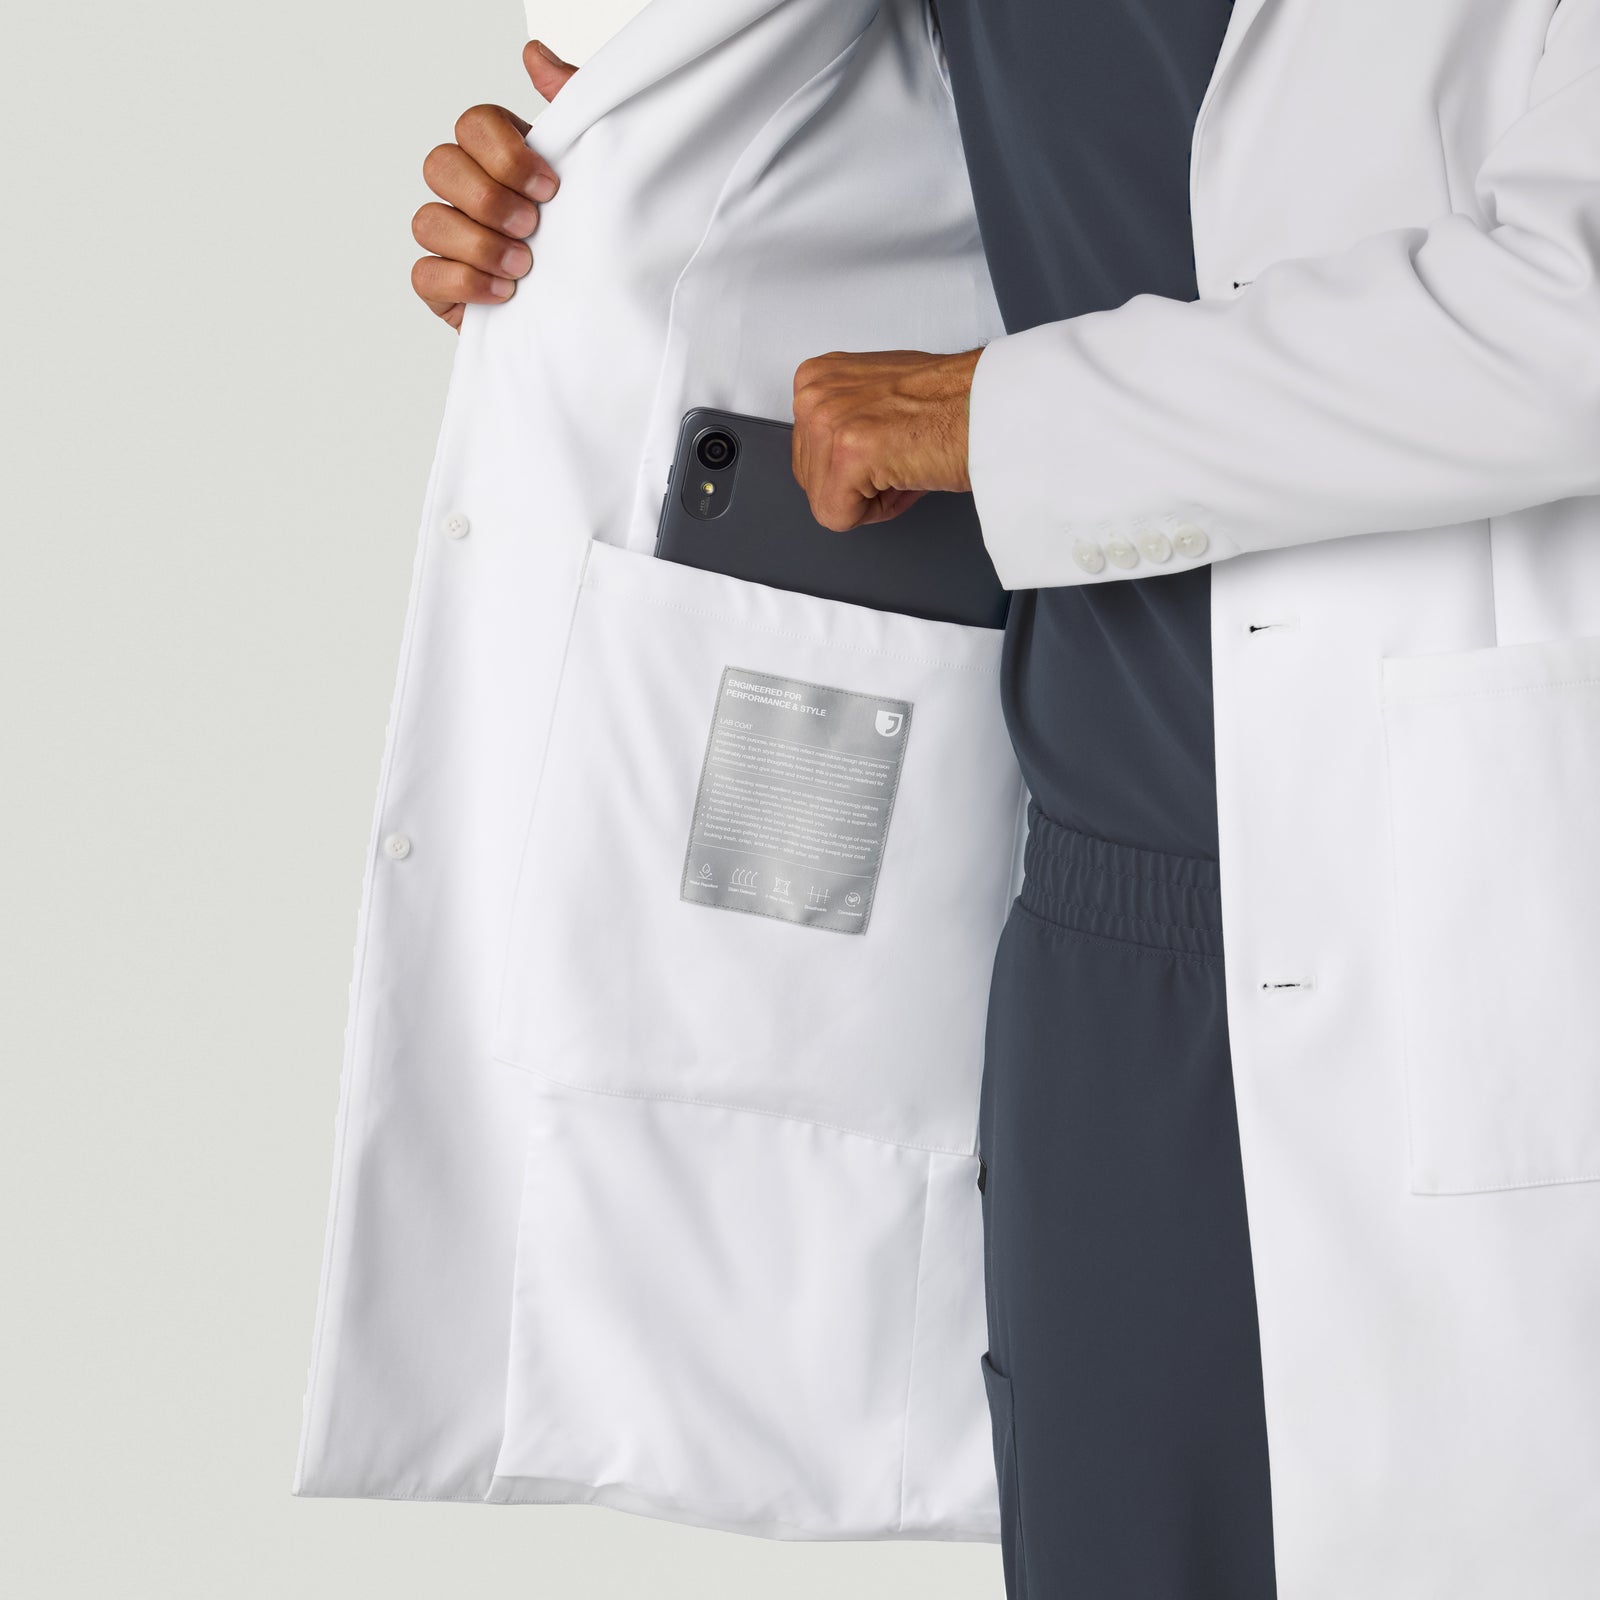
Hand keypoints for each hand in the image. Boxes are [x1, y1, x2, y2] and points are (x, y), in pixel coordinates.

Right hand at [411, 41, 576, 328]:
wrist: (597, 312)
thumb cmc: (588, 238)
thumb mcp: (592, 169)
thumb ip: (570, 104)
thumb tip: (534, 54)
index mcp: (500, 156)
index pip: (473, 124)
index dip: (505, 153)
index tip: (551, 187)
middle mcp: (467, 191)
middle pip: (441, 165)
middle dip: (488, 198)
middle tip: (533, 226)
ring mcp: (451, 239)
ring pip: (428, 221)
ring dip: (478, 243)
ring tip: (523, 267)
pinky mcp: (444, 287)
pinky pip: (425, 274)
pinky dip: (464, 283)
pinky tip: (505, 294)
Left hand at [791, 349, 981, 530]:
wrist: (991, 405)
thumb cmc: (951, 403)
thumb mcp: (878, 398)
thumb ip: (847, 422)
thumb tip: (835, 463)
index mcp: (817, 378)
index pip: (808, 455)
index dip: (852, 470)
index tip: (886, 452)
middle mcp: (815, 394)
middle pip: (811, 481)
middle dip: (856, 485)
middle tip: (900, 460)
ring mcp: (827, 422)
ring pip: (825, 501)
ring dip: (871, 497)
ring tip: (905, 463)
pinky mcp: (847, 454)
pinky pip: (839, 516)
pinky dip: (877, 511)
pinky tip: (904, 476)